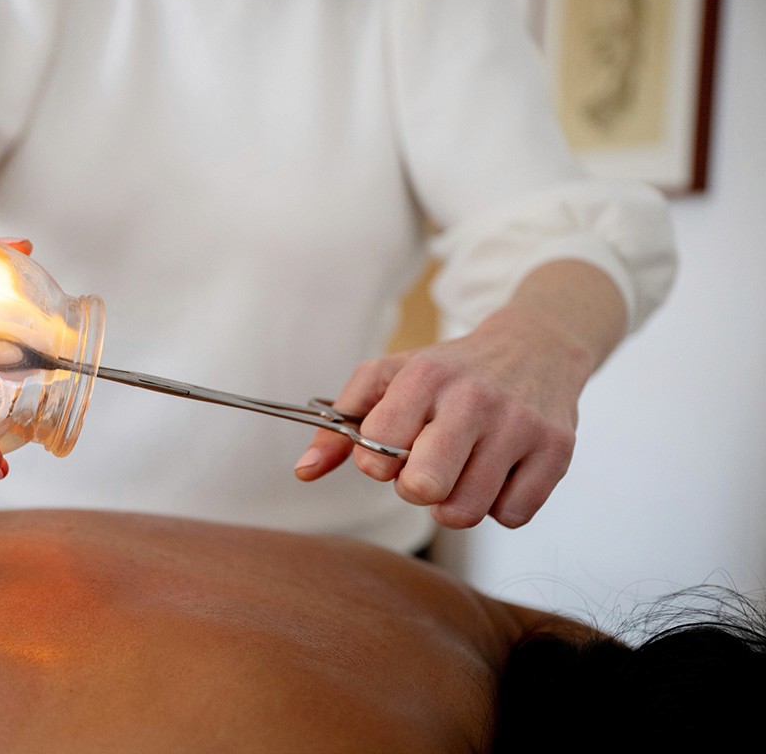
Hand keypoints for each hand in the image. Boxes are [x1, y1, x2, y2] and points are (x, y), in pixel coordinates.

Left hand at [293, 302, 596, 528]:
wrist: (536, 345)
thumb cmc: (448, 372)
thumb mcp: (388, 380)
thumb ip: (339, 427)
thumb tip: (303, 473)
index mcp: (423, 377)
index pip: (377, 450)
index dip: (377, 464)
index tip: (392, 451)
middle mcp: (473, 398)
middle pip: (423, 488)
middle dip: (415, 490)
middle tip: (426, 470)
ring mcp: (520, 425)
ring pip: (466, 511)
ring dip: (455, 504)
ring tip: (460, 472)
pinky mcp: (557, 450)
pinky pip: (512, 516)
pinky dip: (498, 506)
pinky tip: (496, 474)